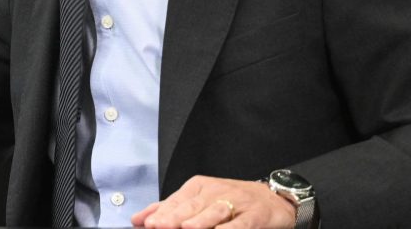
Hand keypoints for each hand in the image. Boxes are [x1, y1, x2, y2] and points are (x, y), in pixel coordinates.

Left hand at [132, 175, 295, 227]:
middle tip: (158, 226)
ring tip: (185, 228)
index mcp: (198, 187)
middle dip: (173, 217)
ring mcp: (236, 202)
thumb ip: (169, 208)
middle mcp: (215, 192)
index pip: (176, 200)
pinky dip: (230, 228)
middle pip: (192, 206)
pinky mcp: (255, 215)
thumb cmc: (231, 200)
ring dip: (200, 220)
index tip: (146, 224)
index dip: (161, 213)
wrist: (272, 198)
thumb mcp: (198, 200)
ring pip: (215, 212)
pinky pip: (241, 223)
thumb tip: (138, 219)